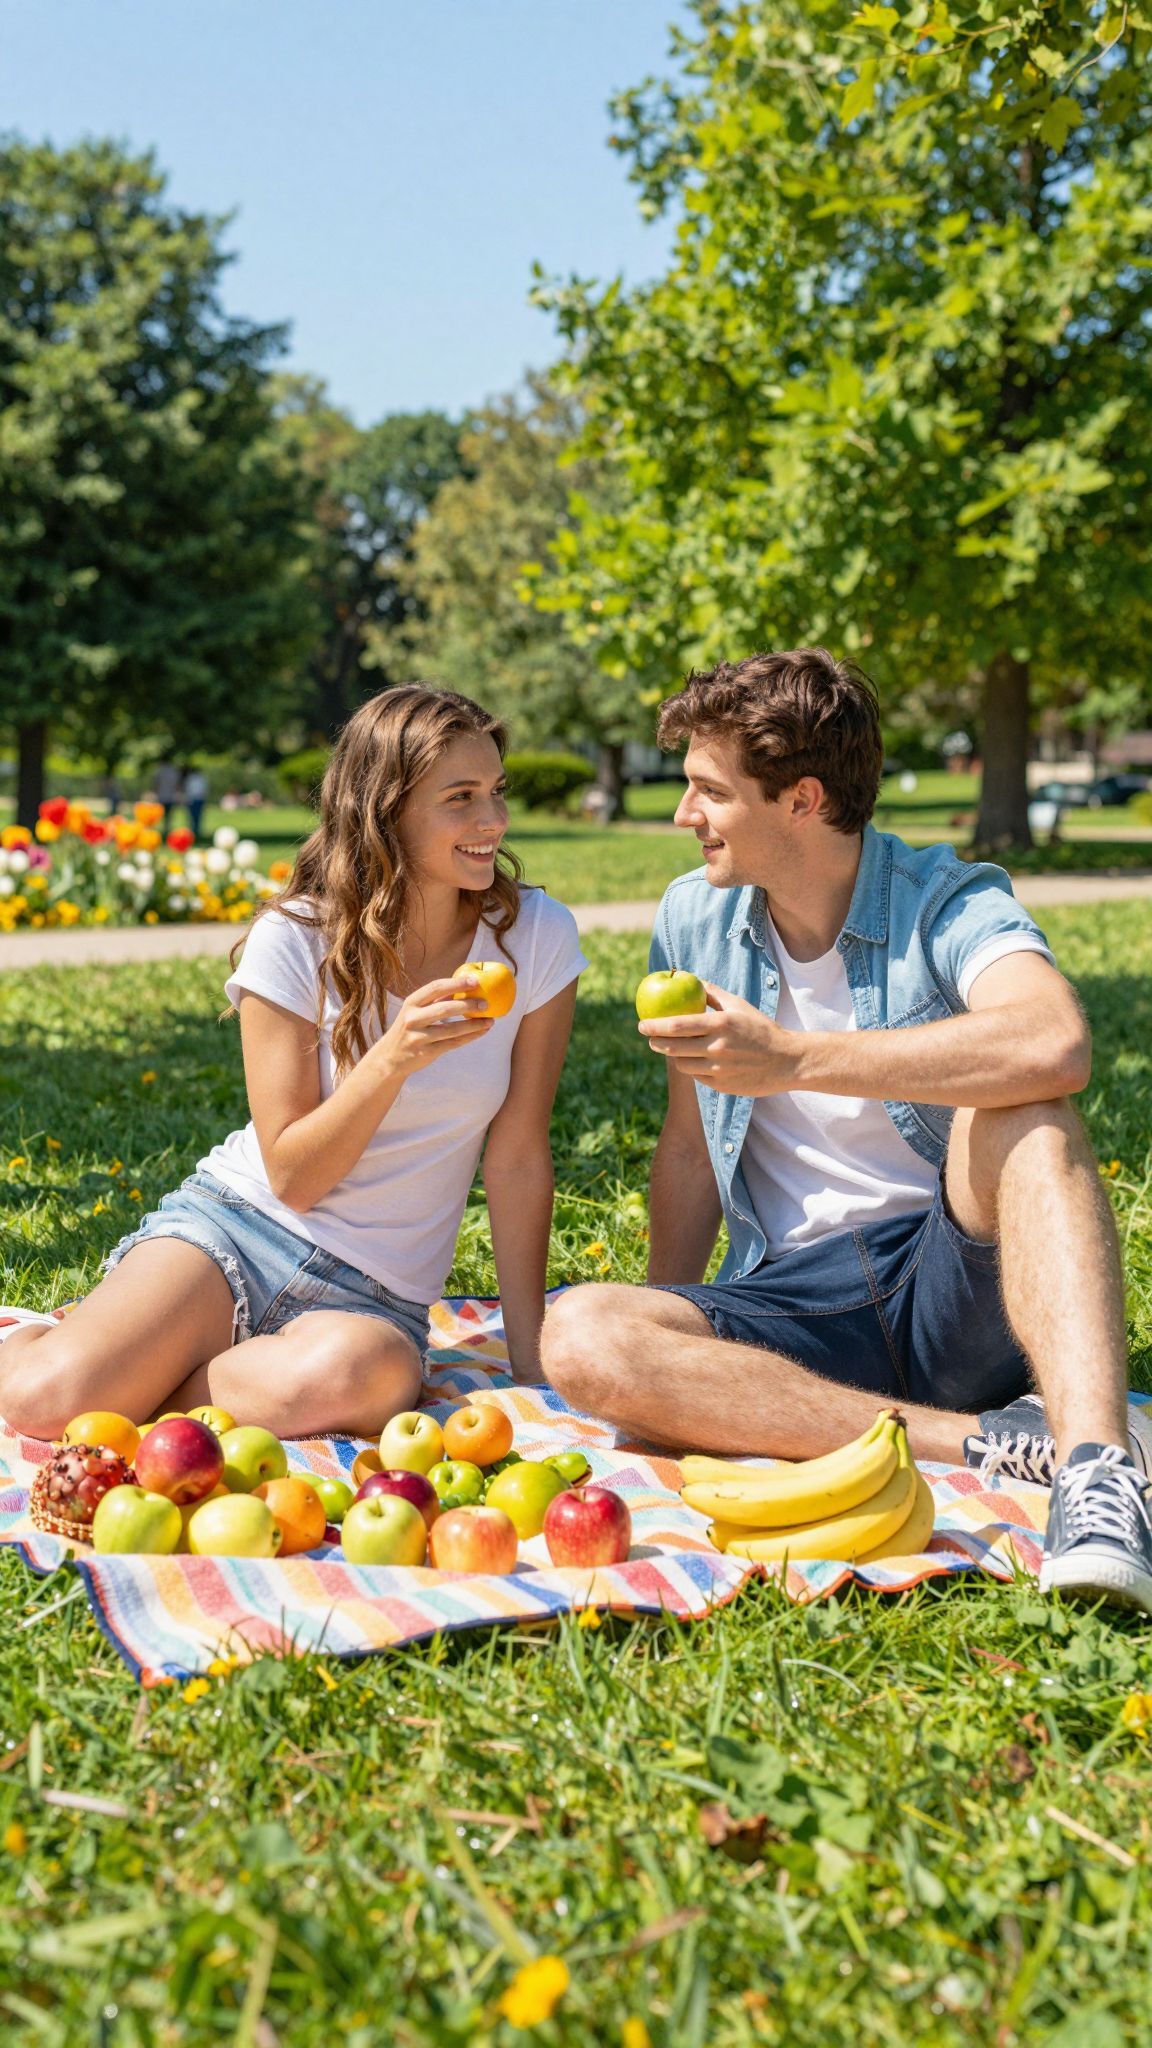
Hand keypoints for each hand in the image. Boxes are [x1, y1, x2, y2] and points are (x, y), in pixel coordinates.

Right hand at [373, 976, 492, 1077]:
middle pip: (445, 1009)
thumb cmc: (409, 1028)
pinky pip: (453, 1043)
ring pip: (451, 1029)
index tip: (476, 981)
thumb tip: (464, 985)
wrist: (390, 1057)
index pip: (435, 988)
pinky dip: (470, 1037)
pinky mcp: (426, 1052)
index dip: (457, 983)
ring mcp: (418, 1037)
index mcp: (411, 1003)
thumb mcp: (415, 1011)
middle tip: (486, 1003)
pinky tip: (482, 1031)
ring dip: (473, 1024)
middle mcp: (413, 1019)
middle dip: (468, 1004)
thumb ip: (436, 999)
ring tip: (490, 1020)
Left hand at [637, 981, 799, 1095]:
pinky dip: (693, 1068)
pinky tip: (697, 1061)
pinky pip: (696, 1076)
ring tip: (674, 1049)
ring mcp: (718, 1069)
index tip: (642, 1024)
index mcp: (721, 1024)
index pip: (677, 1025)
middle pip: (673, 1048)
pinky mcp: (721, 1085)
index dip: (654, 1026)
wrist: (787, 1061)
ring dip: (674, 1057)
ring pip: (682, 1064)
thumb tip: (688, 978)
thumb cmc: (761, 1029)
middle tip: (651, 1039)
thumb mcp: (739, 1006)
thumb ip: (712, 993)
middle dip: (656, 1043)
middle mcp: (717, 1048)